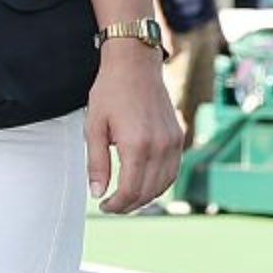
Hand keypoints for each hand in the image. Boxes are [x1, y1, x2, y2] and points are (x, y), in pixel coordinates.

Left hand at [87, 47, 186, 213]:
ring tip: (126, 198)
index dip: (116, 205)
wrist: (135, 66)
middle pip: (148, 191)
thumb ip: (97, 163)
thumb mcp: (94, 128)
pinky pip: (173, 170)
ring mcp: (173, 141)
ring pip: (164, 184)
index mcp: (137, 145)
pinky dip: (160, 183)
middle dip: (129, 205)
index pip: (130, 190)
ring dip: (146, 197)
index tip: (104, 206)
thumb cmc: (110, 93)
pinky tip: (143, 183)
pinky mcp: (178, 136)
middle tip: (112, 205)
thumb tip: (98, 192)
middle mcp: (160, 146)